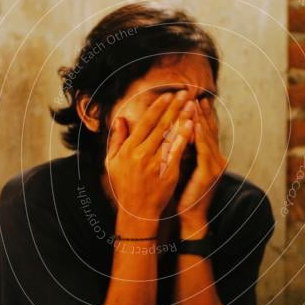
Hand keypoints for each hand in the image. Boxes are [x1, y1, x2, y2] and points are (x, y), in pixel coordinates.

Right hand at [105, 91, 195, 226]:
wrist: (137, 211)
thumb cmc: (124, 186)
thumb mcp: (112, 162)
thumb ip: (117, 139)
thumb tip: (120, 119)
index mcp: (128, 149)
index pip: (145, 122)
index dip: (158, 107)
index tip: (168, 95)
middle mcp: (141, 154)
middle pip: (161, 125)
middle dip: (174, 106)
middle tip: (185, 92)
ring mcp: (155, 163)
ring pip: (171, 135)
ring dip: (182, 117)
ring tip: (192, 104)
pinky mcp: (168, 172)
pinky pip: (178, 150)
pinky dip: (185, 137)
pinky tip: (192, 125)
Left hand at [178, 98, 225, 238]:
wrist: (190, 216)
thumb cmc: (183, 192)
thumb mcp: (182, 166)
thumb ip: (181, 149)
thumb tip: (171, 132)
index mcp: (210, 156)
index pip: (205, 130)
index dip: (200, 114)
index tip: (192, 99)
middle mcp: (217, 158)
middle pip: (208, 129)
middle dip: (201, 111)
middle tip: (193, 95)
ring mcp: (216, 165)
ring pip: (207, 136)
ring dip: (200, 119)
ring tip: (193, 103)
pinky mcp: (210, 172)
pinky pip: (204, 150)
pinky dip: (200, 136)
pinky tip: (195, 124)